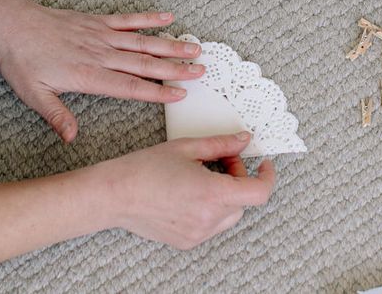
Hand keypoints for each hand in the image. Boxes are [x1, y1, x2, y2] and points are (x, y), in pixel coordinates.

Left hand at [0, 0, 205, 141]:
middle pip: (145, 63)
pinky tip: (168, 17)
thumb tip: (71, 139)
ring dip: (170, 45)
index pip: (130, 86)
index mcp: (88, 75)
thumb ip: (56, 115)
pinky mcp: (97, 21)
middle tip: (200, 71)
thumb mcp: (33, 95)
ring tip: (194, 48)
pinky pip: (128, 19)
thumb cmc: (21, 60)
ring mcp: (101, 35)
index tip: (180, 94)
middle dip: (175, 68)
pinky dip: (149, 18)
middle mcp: (101, 54)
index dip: (157, 92)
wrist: (12, 23)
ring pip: (142, 41)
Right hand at [96, 133, 276, 248]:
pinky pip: (212, 224)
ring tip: (203, 174)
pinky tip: (190, 191)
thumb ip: (221, 144)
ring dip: (226, 193)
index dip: (267, 176)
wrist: (114, 194)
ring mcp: (198, 234)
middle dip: (239, 177)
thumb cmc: (146, 168)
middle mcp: (208, 219)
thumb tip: (243, 140)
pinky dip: (211, 207)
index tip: (263, 164)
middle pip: (243, 200)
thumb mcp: (188, 147)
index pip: (258, 193)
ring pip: (230, 214)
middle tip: (220, 159)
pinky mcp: (187, 241)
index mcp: (212, 194)